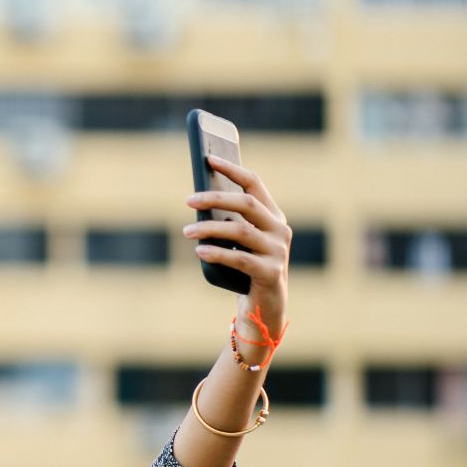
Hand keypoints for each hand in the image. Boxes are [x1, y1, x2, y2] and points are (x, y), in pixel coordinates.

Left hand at [182, 153, 290, 337]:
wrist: (264, 308)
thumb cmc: (245, 269)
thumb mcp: (238, 243)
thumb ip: (229, 222)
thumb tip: (198, 201)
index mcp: (274, 216)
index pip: (254, 184)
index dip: (232, 170)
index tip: (209, 159)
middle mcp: (280, 230)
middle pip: (247, 204)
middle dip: (215, 198)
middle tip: (188, 200)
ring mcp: (278, 251)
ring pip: (241, 230)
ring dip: (210, 228)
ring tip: (186, 231)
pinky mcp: (271, 273)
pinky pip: (239, 259)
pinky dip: (217, 253)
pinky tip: (200, 251)